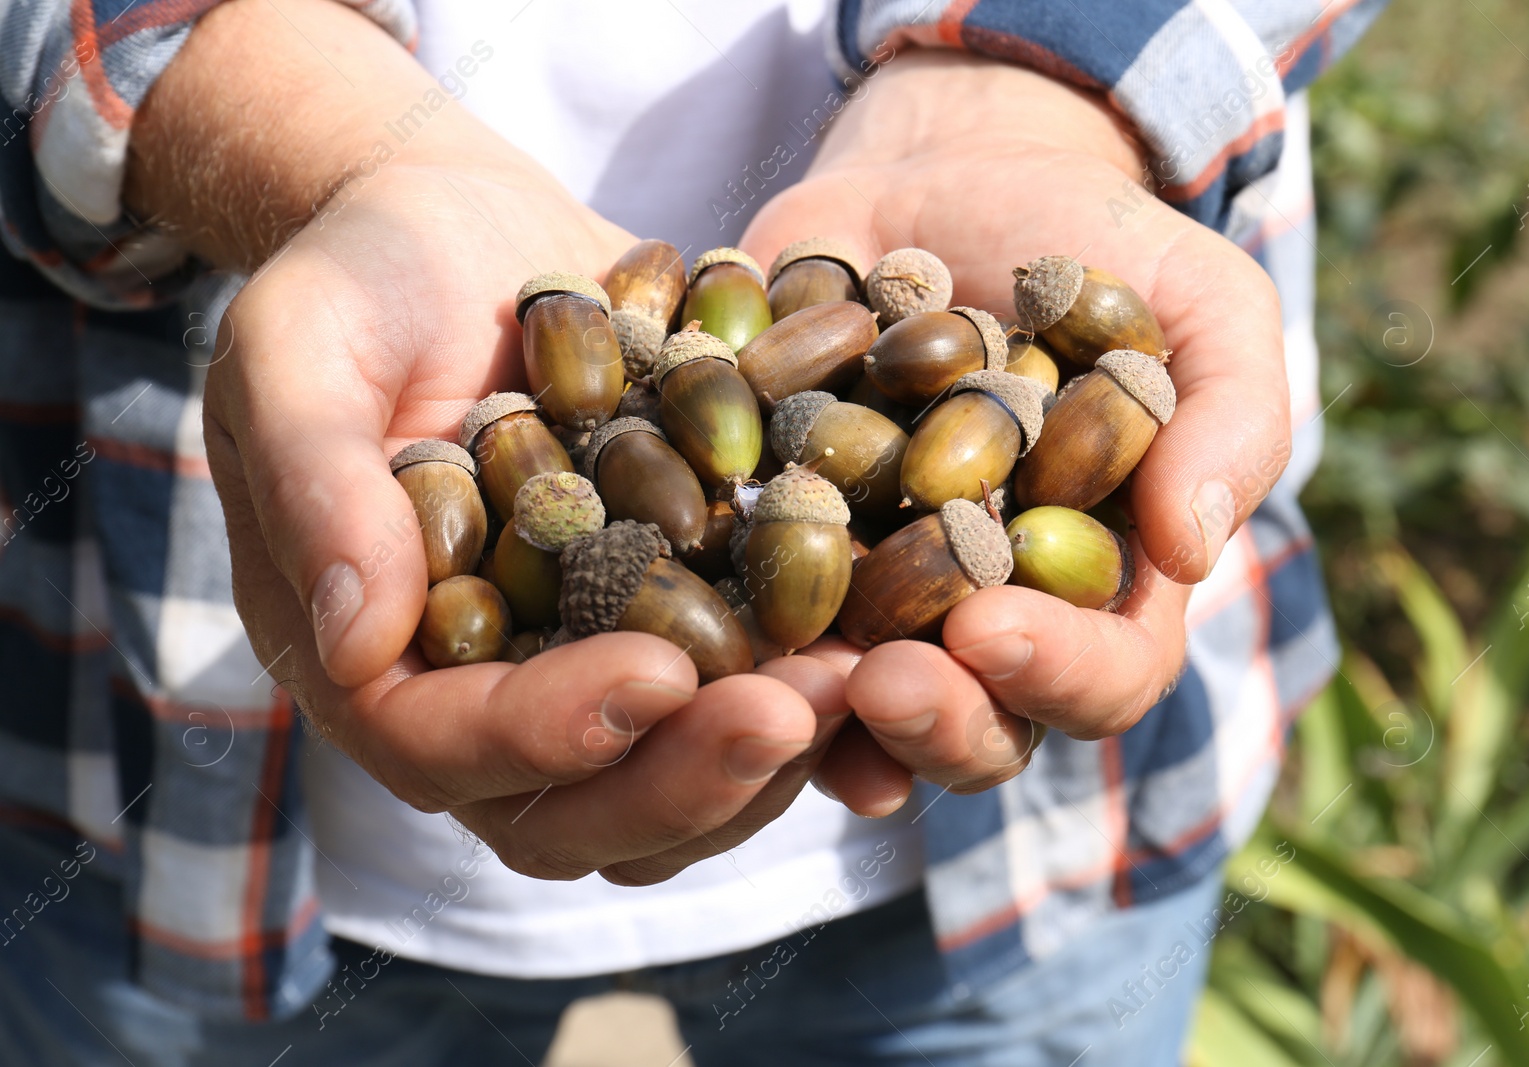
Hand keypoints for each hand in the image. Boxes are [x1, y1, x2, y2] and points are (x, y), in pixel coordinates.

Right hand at [135, 0, 835, 882]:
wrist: (462, 233)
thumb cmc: (359, 280)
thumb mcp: (297, 355)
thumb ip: (319, 488)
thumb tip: (360, 643)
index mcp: (376, 660)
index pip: (446, 747)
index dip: (548, 733)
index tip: (656, 678)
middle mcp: (488, 694)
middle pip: (578, 811)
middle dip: (687, 775)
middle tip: (792, 709)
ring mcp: (589, 670)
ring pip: (678, 785)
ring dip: (773, 756)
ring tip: (865, 679)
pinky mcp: (679, 623)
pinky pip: (746, 699)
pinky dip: (823, 699)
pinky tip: (902, 649)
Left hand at [742, 51, 1289, 801]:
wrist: (941, 184)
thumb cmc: (1092, 250)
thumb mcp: (1197, 305)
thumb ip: (1228, 415)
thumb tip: (1193, 545)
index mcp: (1100, 593)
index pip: (1104, 676)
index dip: (1057, 672)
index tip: (995, 628)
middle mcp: (981, 627)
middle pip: (972, 727)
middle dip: (932, 719)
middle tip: (884, 682)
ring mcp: (868, 605)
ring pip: (847, 710)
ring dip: (815, 716)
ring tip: (777, 684)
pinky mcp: (769, 561)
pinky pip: (737, 622)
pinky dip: (709, 632)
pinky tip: (671, 622)